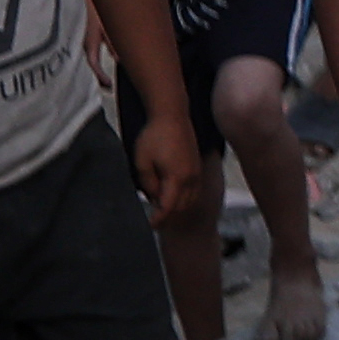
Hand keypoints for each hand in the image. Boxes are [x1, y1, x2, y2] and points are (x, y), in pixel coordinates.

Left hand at [130, 108, 204, 223]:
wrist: (171, 114)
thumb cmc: (154, 135)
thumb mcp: (141, 161)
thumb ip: (147, 184)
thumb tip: (153, 198)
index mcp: (177, 178)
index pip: (169, 207)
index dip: (159, 219)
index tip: (150, 225)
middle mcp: (191, 177)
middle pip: (182, 207)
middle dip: (168, 215)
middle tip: (154, 219)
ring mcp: (196, 172)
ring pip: (191, 200)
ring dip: (178, 207)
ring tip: (162, 208)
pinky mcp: (197, 166)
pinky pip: (194, 190)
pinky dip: (184, 197)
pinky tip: (171, 194)